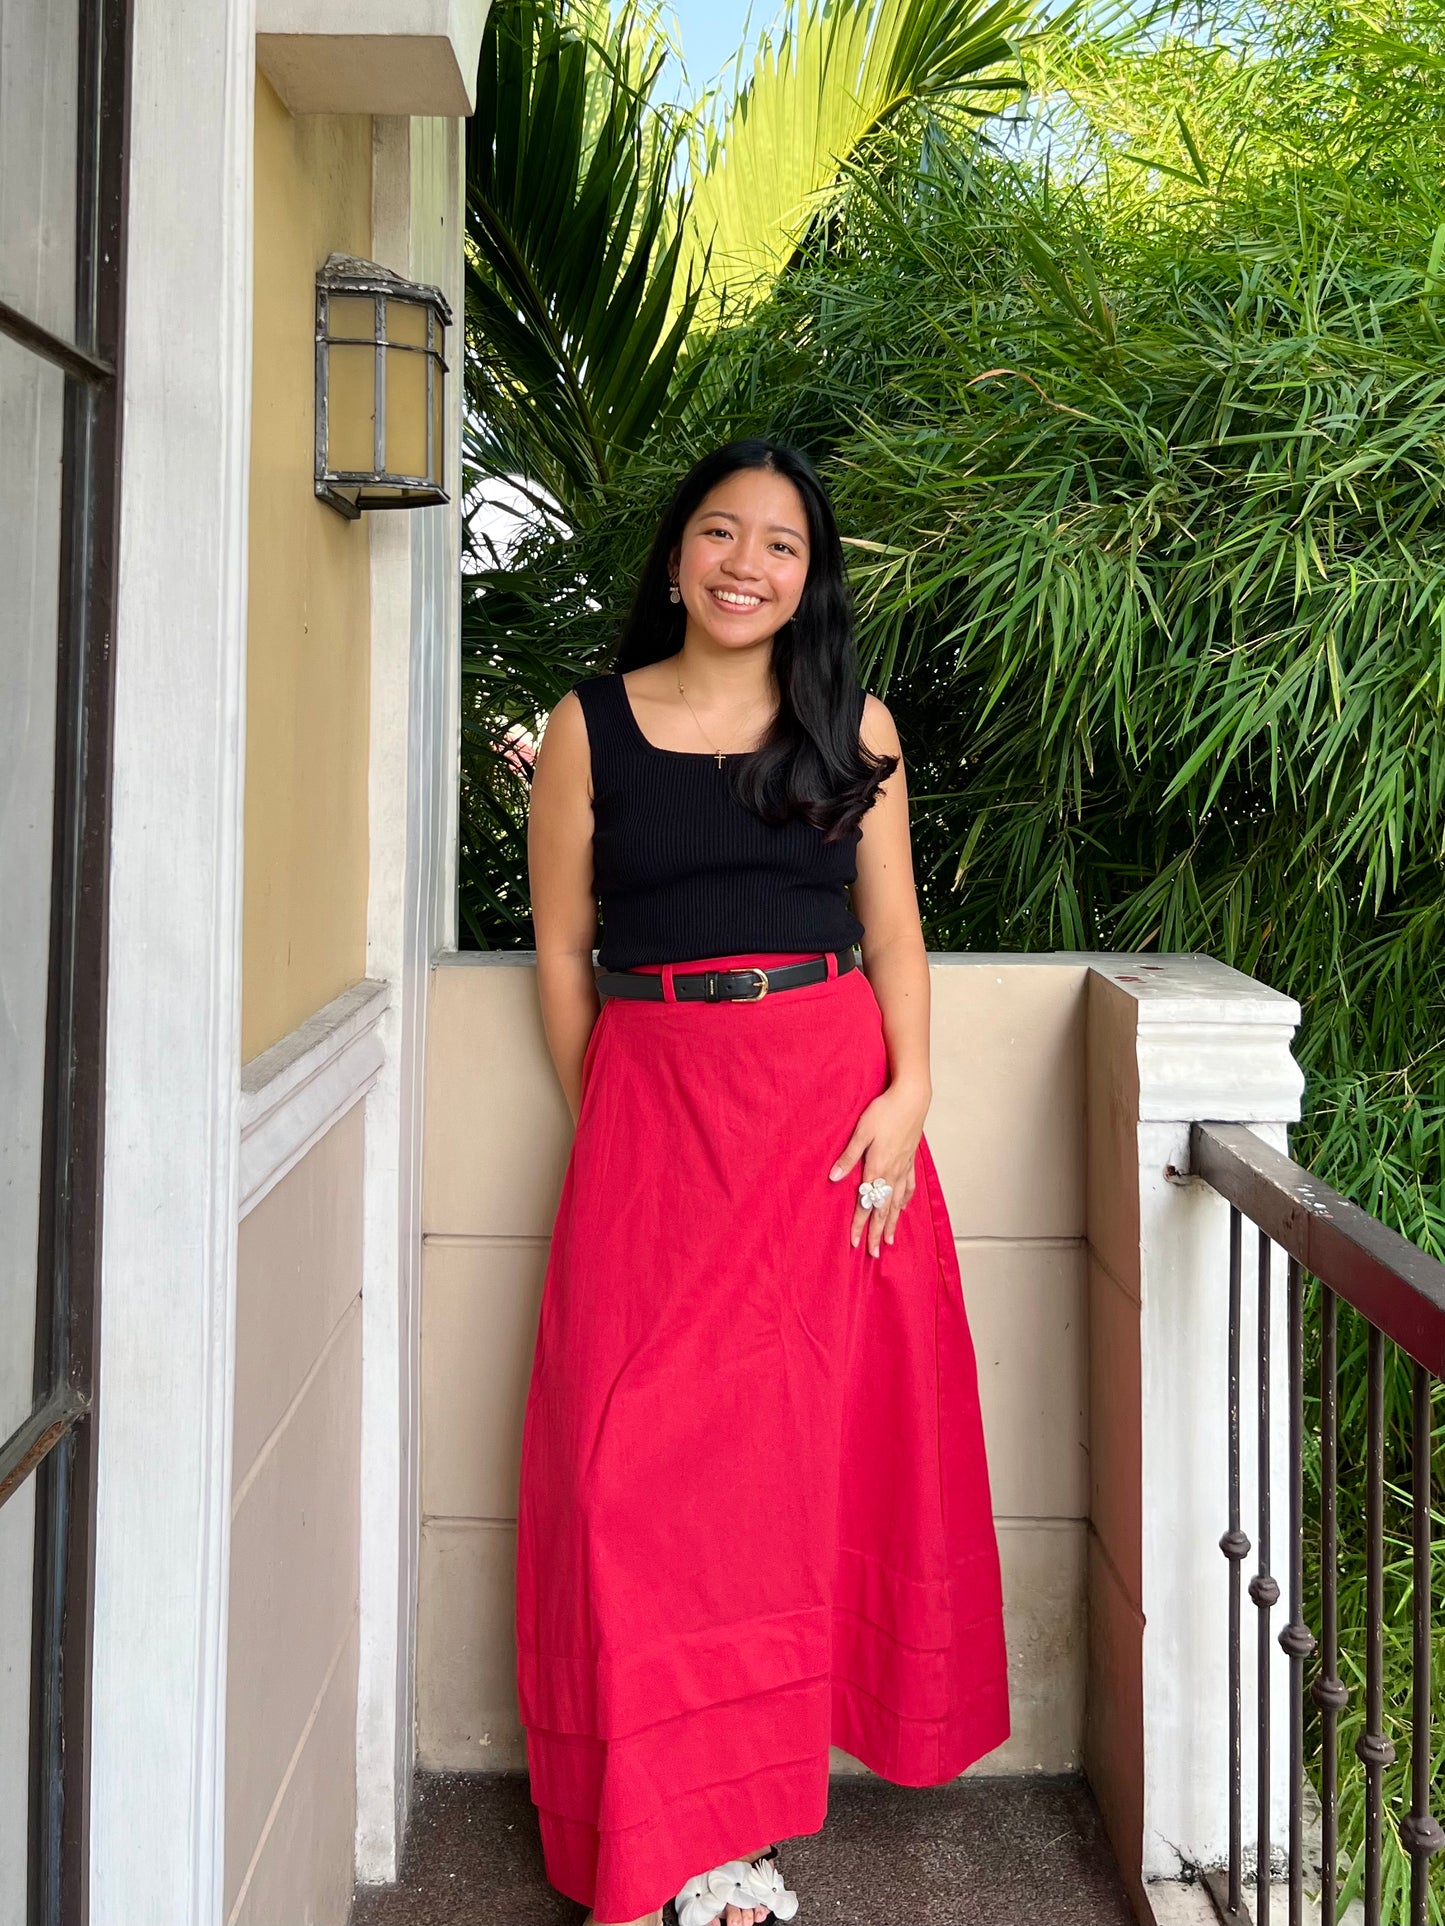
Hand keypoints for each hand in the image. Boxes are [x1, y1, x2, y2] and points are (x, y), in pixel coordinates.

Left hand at [828, 1078, 928, 1256]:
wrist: (911, 1099)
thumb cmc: (884, 1112)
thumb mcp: (861, 1132)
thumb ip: (848, 1157)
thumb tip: (834, 1178)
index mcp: (877, 1168)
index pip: (866, 1203)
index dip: (859, 1224)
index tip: (854, 1242)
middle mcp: (892, 1173)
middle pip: (884, 1210)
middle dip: (878, 1233)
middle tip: (874, 1254)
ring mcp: (904, 1168)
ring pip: (898, 1203)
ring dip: (893, 1223)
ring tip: (890, 1241)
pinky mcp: (911, 1160)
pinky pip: (908, 1187)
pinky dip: (905, 1201)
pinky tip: (904, 1208)